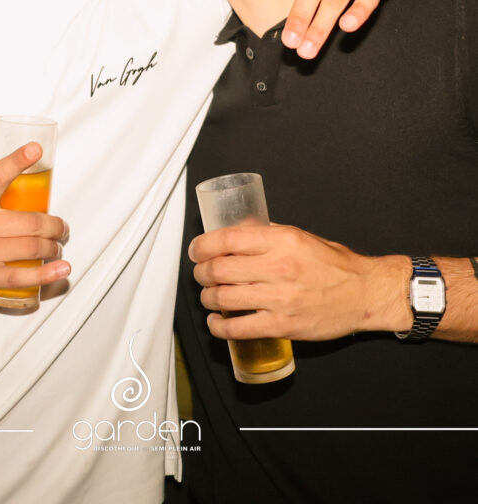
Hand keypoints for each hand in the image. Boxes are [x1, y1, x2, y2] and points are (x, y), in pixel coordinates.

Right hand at [0, 143, 69, 308]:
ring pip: (32, 246)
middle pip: (31, 220)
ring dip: (54, 248)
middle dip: (56, 226)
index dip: (18, 159)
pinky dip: (45, 274)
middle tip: (62, 228)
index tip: (35, 149)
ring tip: (58, 247)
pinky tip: (59, 270)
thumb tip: (19, 196)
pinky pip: (21, 275)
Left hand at [189, 222, 408, 340]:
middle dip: (201, 272)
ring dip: (207, 298)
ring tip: (208, 297)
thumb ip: (268, 234)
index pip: (227, 239)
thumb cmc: (335, 265)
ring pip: (224, 298)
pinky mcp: (283, 325)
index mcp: (281, 240)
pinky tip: (216, 322)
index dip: (202, 245)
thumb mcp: (300, 235)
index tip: (196, 250)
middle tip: (201, 274)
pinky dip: (219, 327)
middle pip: (219, 269)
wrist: (365, 293)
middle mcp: (278, 267)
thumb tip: (237, 231)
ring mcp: (279, 298)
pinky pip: (239, 328)